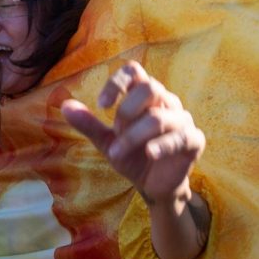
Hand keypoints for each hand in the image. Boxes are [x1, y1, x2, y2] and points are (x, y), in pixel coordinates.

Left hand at [61, 61, 203, 207]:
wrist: (153, 186)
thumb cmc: (133, 157)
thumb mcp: (107, 141)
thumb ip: (89, 124)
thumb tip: (64, 106)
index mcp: (147, 96)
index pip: (135, 72)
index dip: (117, 82)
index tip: (101, 104)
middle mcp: (167, 102)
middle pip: (150, 88)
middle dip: (126, 110)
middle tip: (115, 131)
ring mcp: (183, 121)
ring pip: (159, 118)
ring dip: (133, 137)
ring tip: (117, 154)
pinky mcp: (194, 141)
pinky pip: (180, 138)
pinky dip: (162, 146)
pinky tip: (149, 154)